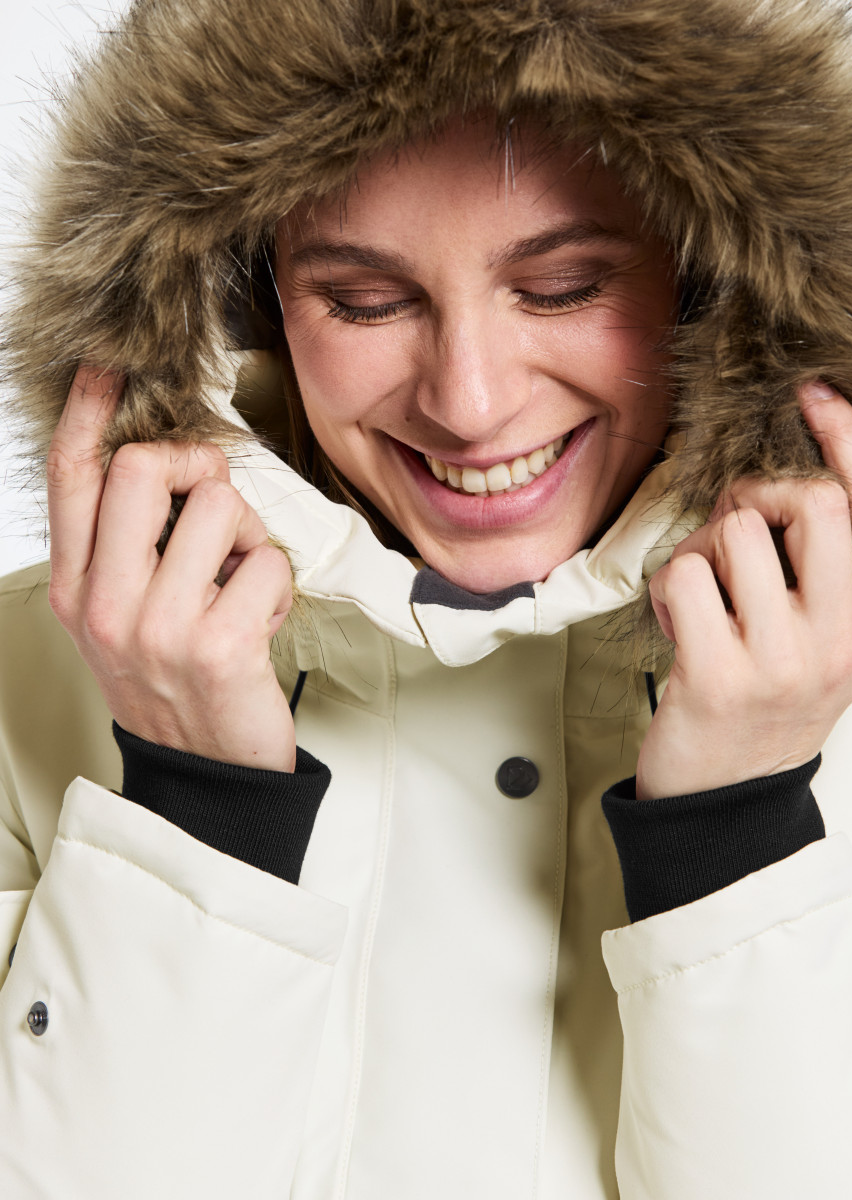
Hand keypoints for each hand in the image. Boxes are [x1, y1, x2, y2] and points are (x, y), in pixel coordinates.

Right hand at [47, 366, 296, 771]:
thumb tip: (168, 463)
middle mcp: (107, 605)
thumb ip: (128, 546)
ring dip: (247, 536)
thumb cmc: (175, 682)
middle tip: (218, 505)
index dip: (88, 415)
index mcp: (80, 590)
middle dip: (200, 467)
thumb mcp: (125, 617)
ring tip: (239, 583)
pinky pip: (268, 561)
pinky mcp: (218, 646)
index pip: (71, 481)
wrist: (204, 772)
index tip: (107, 371)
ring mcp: (159, 627)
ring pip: (219, 506)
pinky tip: (260, 621)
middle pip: (144, 467)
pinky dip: (277, 585)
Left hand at [636, 383, 851, 799]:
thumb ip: (820, 569)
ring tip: (703, 593)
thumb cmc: (765, 703)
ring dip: (704, 546)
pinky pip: (686, 574)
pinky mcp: (719, 677)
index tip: (814, 394)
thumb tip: (776, 484)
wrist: (727, 799)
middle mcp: (839, 639)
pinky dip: (671, 585)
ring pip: (739, 533)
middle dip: (758, 496)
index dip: (848, 441)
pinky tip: (680, 625)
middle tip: (731, 530)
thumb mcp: (820, 639)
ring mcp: (783, 661)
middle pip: (813, 503)